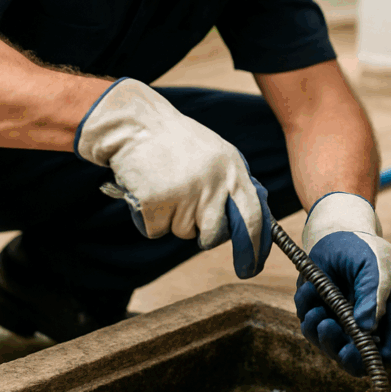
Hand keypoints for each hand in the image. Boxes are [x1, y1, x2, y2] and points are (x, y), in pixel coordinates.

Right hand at [75, 78, 271, 278]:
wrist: (135, 125)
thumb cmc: (175, 141)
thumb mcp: (215, 153)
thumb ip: (232, 182)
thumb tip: (252, 220)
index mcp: (232, 168)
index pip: (254, 216)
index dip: (255, 246)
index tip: (252, 266)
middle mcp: (213, 183)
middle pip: (215, 234)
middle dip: (204, 235)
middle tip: (188, 213)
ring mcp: (185, 193)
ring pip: (184, 232)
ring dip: (173, 219)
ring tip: (165, 185)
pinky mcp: (157, 203)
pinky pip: (157, 231)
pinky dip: (149, 218)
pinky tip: (147, 191)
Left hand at [293, 192, 390, 376]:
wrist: (335, 233)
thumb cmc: (363, 248)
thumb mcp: (375, 265)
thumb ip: (373, 294)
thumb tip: (368, 328)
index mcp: (389, 316)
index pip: (387, 353)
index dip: (373, 359)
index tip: (353, 348)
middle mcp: (366, 325)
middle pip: (355, 360)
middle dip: (339, 351)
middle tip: (328, 327)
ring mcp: (342, 322)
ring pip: (328, 346)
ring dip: (319, 331)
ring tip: (317, 308)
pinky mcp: (320, 314)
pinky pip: (309, 325)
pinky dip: (306, 310)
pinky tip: (308, 289)